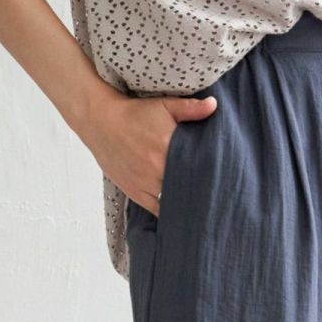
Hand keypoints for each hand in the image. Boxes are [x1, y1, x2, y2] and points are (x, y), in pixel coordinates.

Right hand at [77, 87, 218, 214]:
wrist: (100, 121)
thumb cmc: (135, 113)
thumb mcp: (163, 105)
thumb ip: (190, 108)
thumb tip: (214, 105)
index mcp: (167, 147)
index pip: (196, 169)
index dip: (209, 177)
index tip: (222, 181)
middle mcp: (156, 169)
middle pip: (185, 188)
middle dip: (200, 192)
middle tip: (216, 197)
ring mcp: (144, 184)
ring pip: (172, 202)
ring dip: (185, 204)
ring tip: (201, 208)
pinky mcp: (135, 192)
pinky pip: (157, 211)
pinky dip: (169, 213)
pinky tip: (181, 215)